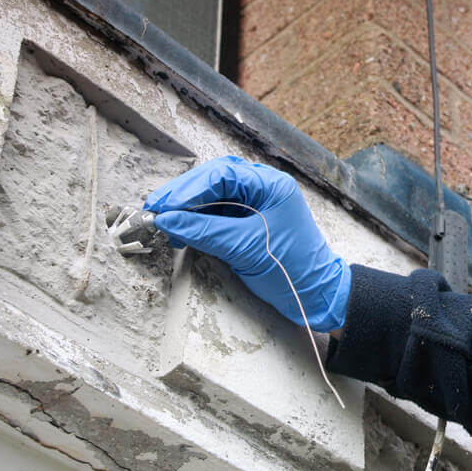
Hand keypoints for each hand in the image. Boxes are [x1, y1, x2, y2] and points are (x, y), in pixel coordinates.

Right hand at [145, 156, 350, 331]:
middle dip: (183, 195)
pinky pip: (216, 215)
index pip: (222, 175)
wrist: (316, 295)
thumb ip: (204, 231)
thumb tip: (167, 220)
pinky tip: (181, 232)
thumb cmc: (292, 268)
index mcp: (270, 185)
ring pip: (212, 197)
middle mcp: (263, 188)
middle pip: (214, 181)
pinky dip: (197, 222)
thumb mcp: (245, 248)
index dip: (189, 189)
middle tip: (155, 208)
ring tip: (164, 223)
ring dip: (187, 209)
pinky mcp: (248, 223)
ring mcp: (255, 205)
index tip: (164, 206)